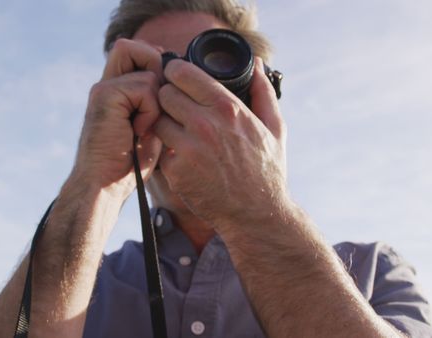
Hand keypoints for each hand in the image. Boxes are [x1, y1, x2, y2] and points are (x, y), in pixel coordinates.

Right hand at [70, 39, 163, 199]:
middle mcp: (107, 83)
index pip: (138, 53)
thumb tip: (178, 82)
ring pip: (149, 71)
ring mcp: (104, 88)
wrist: (104, 185)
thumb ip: (158, 103)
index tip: (163, 100)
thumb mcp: (151, 127)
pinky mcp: (105, 95)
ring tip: (145, 127)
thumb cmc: (129, 164)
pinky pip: (145, 88)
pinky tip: (138, 132)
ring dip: (157, 101)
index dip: (157, 67)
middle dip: (157, 72)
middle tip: (157, 108)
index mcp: (116, 90)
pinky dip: (151, 112)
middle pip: (134, 48)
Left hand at [153, 57, 287, 228]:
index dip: (174, 72)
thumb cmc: (266, 171)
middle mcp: (205, 125)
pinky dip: (166, 151)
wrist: (256, 215)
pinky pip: (159, 149)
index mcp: (228, 108)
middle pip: (163, 94)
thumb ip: (263, 92)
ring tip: (177, 132)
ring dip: (163, 124)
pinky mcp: (176, 171)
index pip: (182, 73)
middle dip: (167, 98)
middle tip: (175, 108)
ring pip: (156, 120)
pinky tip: (180, 156)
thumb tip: (258, 65)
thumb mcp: (275, 129)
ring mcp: (188, 149)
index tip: (175, 77)